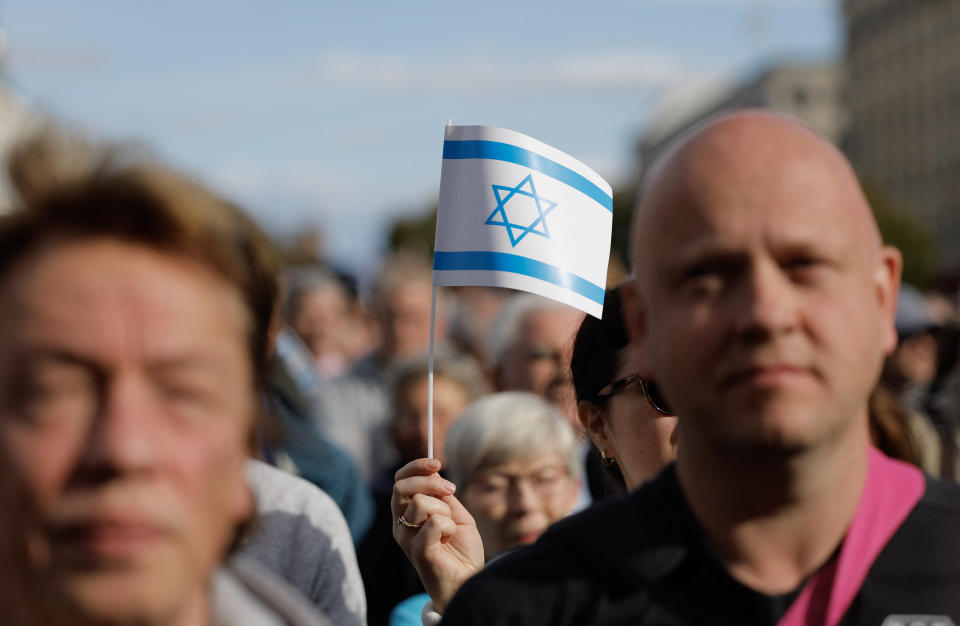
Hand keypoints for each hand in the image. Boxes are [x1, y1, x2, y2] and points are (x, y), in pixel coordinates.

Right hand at [392, 458, 484, 612]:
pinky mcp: (418, 552)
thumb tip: (434, 469)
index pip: (400, 480)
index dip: (416, 467)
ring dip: (444, 510)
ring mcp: (406, 539)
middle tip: (451, 491)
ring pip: (420, 503)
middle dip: (430, 482)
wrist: (468, 580)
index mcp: (406, 514)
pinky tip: (449, 540)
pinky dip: (449, 526)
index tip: (437, 462)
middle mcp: (400, 525)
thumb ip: (442, 495)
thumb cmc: (461, 550)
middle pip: (401, 487)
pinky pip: (434, 522)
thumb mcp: (455, 513)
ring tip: (450, 528)